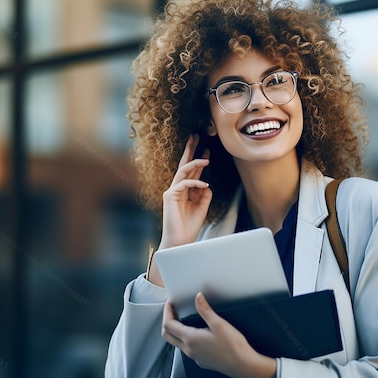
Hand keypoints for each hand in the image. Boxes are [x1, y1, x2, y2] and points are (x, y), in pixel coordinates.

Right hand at [146, 134, 211, 286]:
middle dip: (190, 149)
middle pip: (184, 164)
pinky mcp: (170, 196)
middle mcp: (177, 188)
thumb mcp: (202, 208)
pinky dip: (195, 183)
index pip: (192, 171)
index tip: (208, 148)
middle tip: (197, 135)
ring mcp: (172, 191)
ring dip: (195, 163)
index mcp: (186, 190)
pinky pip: (183, 184)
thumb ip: (205, 195)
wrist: (180, 242)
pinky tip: (205, 185)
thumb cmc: (189, 227)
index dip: (200, 158)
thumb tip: (207, 184)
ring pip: (183, 171)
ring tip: (207, 158)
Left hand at [161, 293, 276, 377]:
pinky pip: (187, 349)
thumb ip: (205, 310)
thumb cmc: (233, 346)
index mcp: (190, 339)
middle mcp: (189, 349)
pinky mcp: (202, 360)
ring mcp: (194, 357)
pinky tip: (196, 333)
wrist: (244, 366)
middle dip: (167, 321)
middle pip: (167, 335)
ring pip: (177, 342)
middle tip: (172, 310)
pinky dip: (185, 338)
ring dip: (176, 330)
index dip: (167, 311)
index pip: (168, 324)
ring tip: (183, 318)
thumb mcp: (219, 324)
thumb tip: (197, 297)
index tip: (170, 302)